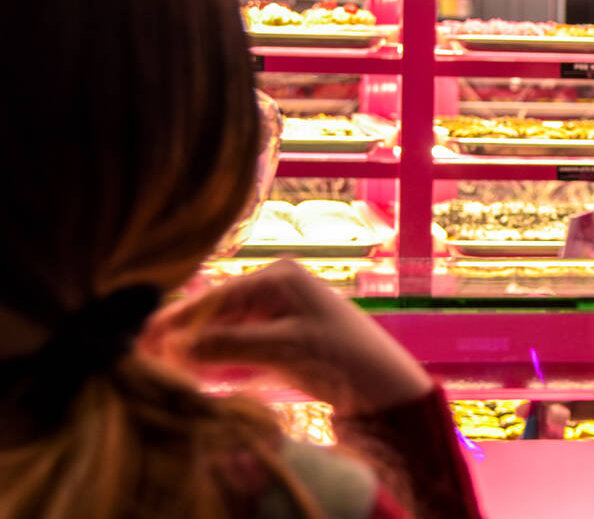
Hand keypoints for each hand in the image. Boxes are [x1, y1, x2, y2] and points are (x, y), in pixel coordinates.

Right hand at [141, 259, 432, 415]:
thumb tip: (178, 344)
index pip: (216, 296)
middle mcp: (277, 285)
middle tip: (147, 354)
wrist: (382, 383)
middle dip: (186, 334)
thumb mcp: (281, 349)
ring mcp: (280, 309)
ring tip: (168, 365)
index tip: (144, 337)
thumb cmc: (339, 355)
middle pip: (218, 311)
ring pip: (227, 328)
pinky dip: (222, 357)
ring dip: (201, 348)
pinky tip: (200, 371)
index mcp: (278, 276)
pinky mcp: (284, 335)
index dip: (179, 319)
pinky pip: (242, 343)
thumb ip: (229, 345)